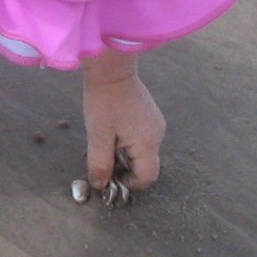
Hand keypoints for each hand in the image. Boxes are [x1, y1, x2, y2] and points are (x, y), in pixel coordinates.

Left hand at [81, 52, 165, 193]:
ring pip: (143, 152)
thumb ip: (100, 164)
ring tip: (106, 141)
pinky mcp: (150, 116)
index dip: (129, 183)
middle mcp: (158, 135)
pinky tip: (113, 130)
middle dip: (124, 168)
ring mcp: (156, 124)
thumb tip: (100, 185)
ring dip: (125, 155)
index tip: (110, 175)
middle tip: (103, 157)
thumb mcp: (97, 136)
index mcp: (148, 142)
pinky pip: (142, 139)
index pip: (147, 177)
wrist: (110, 70)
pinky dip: (128, 143)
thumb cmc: (103, 102)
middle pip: (145, 165)